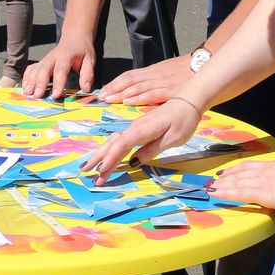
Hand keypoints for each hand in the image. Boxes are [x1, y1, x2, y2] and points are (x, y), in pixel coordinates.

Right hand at [22, 34, 96, 99]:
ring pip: (36, 69)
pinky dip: (27, 77)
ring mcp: (45, 59)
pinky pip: (32, 69)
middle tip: (36, 96)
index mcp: (66, 56)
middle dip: (39, 83)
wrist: (74, 38)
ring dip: (30, 81)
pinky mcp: (41, 62)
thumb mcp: (90, 60)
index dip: (58, 83)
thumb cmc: (82, 51)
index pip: (61, 70)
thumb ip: (87, 74)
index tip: (56, 95)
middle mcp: (53, 57)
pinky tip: (25, 87)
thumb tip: (86, 89)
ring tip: (27, 93)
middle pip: (44, 69)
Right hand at [83, 98, 201, 179]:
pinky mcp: (139, 127)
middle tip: (85, 172)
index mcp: (141, 130)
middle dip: (98, 159)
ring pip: (114, 141)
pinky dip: (110, 148)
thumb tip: (133, 162)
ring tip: (89, 165)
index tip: (100, 173)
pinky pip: (120, 139)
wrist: (188, 101)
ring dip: (101, 154)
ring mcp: (135, 127)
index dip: (109, 160)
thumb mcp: (172, 139)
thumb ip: (151, 150)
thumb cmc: (183, 120)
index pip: (120, 146)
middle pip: (112, 144)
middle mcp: (134, 127)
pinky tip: (105, 154)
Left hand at [98, 55, 192, 104]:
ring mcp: (162, 83)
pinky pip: (152, 94)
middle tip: (100, 97)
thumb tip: (139, 89)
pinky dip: (139, 98)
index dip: (114, 83)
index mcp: (152, 71)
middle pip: (129, 81)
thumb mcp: (166, 71)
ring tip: (108, 100)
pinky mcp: (170, 91)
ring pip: (137, 87)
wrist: (203, 65)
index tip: (103, 90)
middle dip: (113, 89)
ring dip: (120, 94)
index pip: (129, 76)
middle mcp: (154, 75)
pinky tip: (128, 101)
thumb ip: (153, 80)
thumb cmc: (186, 70)